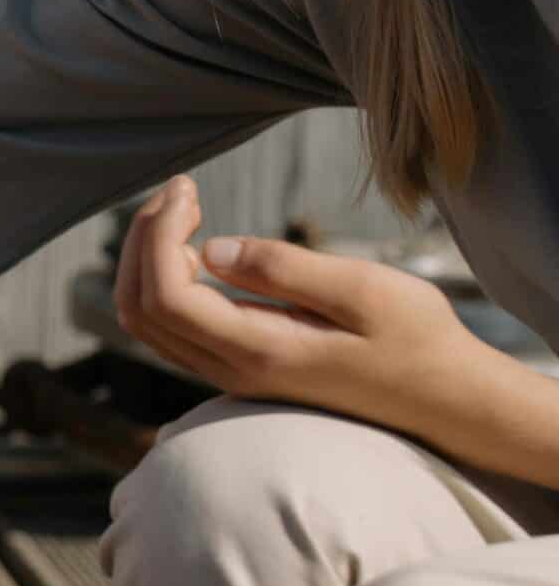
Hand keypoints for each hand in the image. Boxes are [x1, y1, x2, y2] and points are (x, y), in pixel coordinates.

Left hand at [112, 174, 470, 429]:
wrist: (445, 399)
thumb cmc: (417, 340)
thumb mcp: (366, 291)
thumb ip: (285, 270)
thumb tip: (211, 250)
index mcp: (259, 352)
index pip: (166, 295)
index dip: (159, 235)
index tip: (188, 187)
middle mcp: (232, 371)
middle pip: (139, 308)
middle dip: (144, 239)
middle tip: (181, 189)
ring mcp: (231, 375)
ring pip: (148, 320)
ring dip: (149, 258)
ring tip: (182, 208)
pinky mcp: (240, 367)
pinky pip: (172, 327)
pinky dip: (164, 279)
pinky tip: (194, 246)